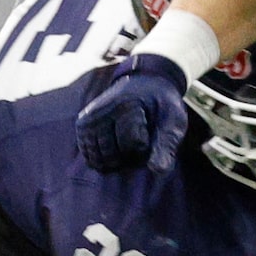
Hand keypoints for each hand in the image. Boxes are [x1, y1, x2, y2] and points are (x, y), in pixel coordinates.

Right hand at [76, 52, 191, 172]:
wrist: (145, 85)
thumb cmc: (161, 106)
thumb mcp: (173, 120)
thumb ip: (168, 144)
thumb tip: (158, 171)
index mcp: (125, 105)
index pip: (136, 144)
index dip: (148, 146)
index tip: (152, 129)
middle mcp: (101, 111)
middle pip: (115, 156)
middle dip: (132, 157)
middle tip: (142, 139)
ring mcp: (88, 118)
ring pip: (100, 161)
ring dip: (118, 162)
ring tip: (129, 143)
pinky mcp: (82, 125)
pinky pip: (91, 159)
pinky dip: (105, 161)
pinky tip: (116, 149)